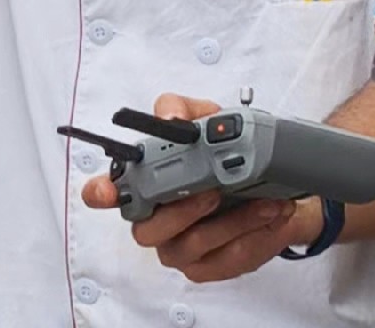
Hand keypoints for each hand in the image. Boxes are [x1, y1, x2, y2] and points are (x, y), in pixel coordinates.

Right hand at [79, 95, 315, 278]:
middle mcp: (154, 221)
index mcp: (143, 184)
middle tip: (213, 190)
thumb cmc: (228, 153)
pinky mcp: (211, 267)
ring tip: (262, 201)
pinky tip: (270, 214)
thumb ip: (183, 108)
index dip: (101, 193)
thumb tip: (169, 117)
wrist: (273, 184)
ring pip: (196, 244)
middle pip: (149, 230)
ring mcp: (180, 249)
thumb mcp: (207, 117)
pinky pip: (229, 259)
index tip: (108, 190)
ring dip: (233, 222)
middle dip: (183, 210)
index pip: (105, 193)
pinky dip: (255, 235)